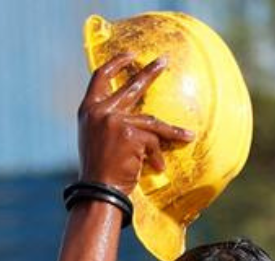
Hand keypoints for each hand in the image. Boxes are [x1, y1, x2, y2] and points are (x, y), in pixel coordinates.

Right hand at [76, 55, 194, 193]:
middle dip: (149, 73)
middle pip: (130, 86)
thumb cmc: (99, 170)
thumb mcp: (95, 138)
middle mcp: (99, 111)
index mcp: (88, 110)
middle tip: (164, 61)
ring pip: (151, 122)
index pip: (100, 77)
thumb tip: (133, 114)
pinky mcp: (131, 134)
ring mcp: (115, 120)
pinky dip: (157, 156)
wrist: (98, 191)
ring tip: (187, 136)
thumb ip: (108, 121)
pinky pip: (153, 141)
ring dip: (171, 131)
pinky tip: (159, 168)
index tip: (130, 55)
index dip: (116, 63)